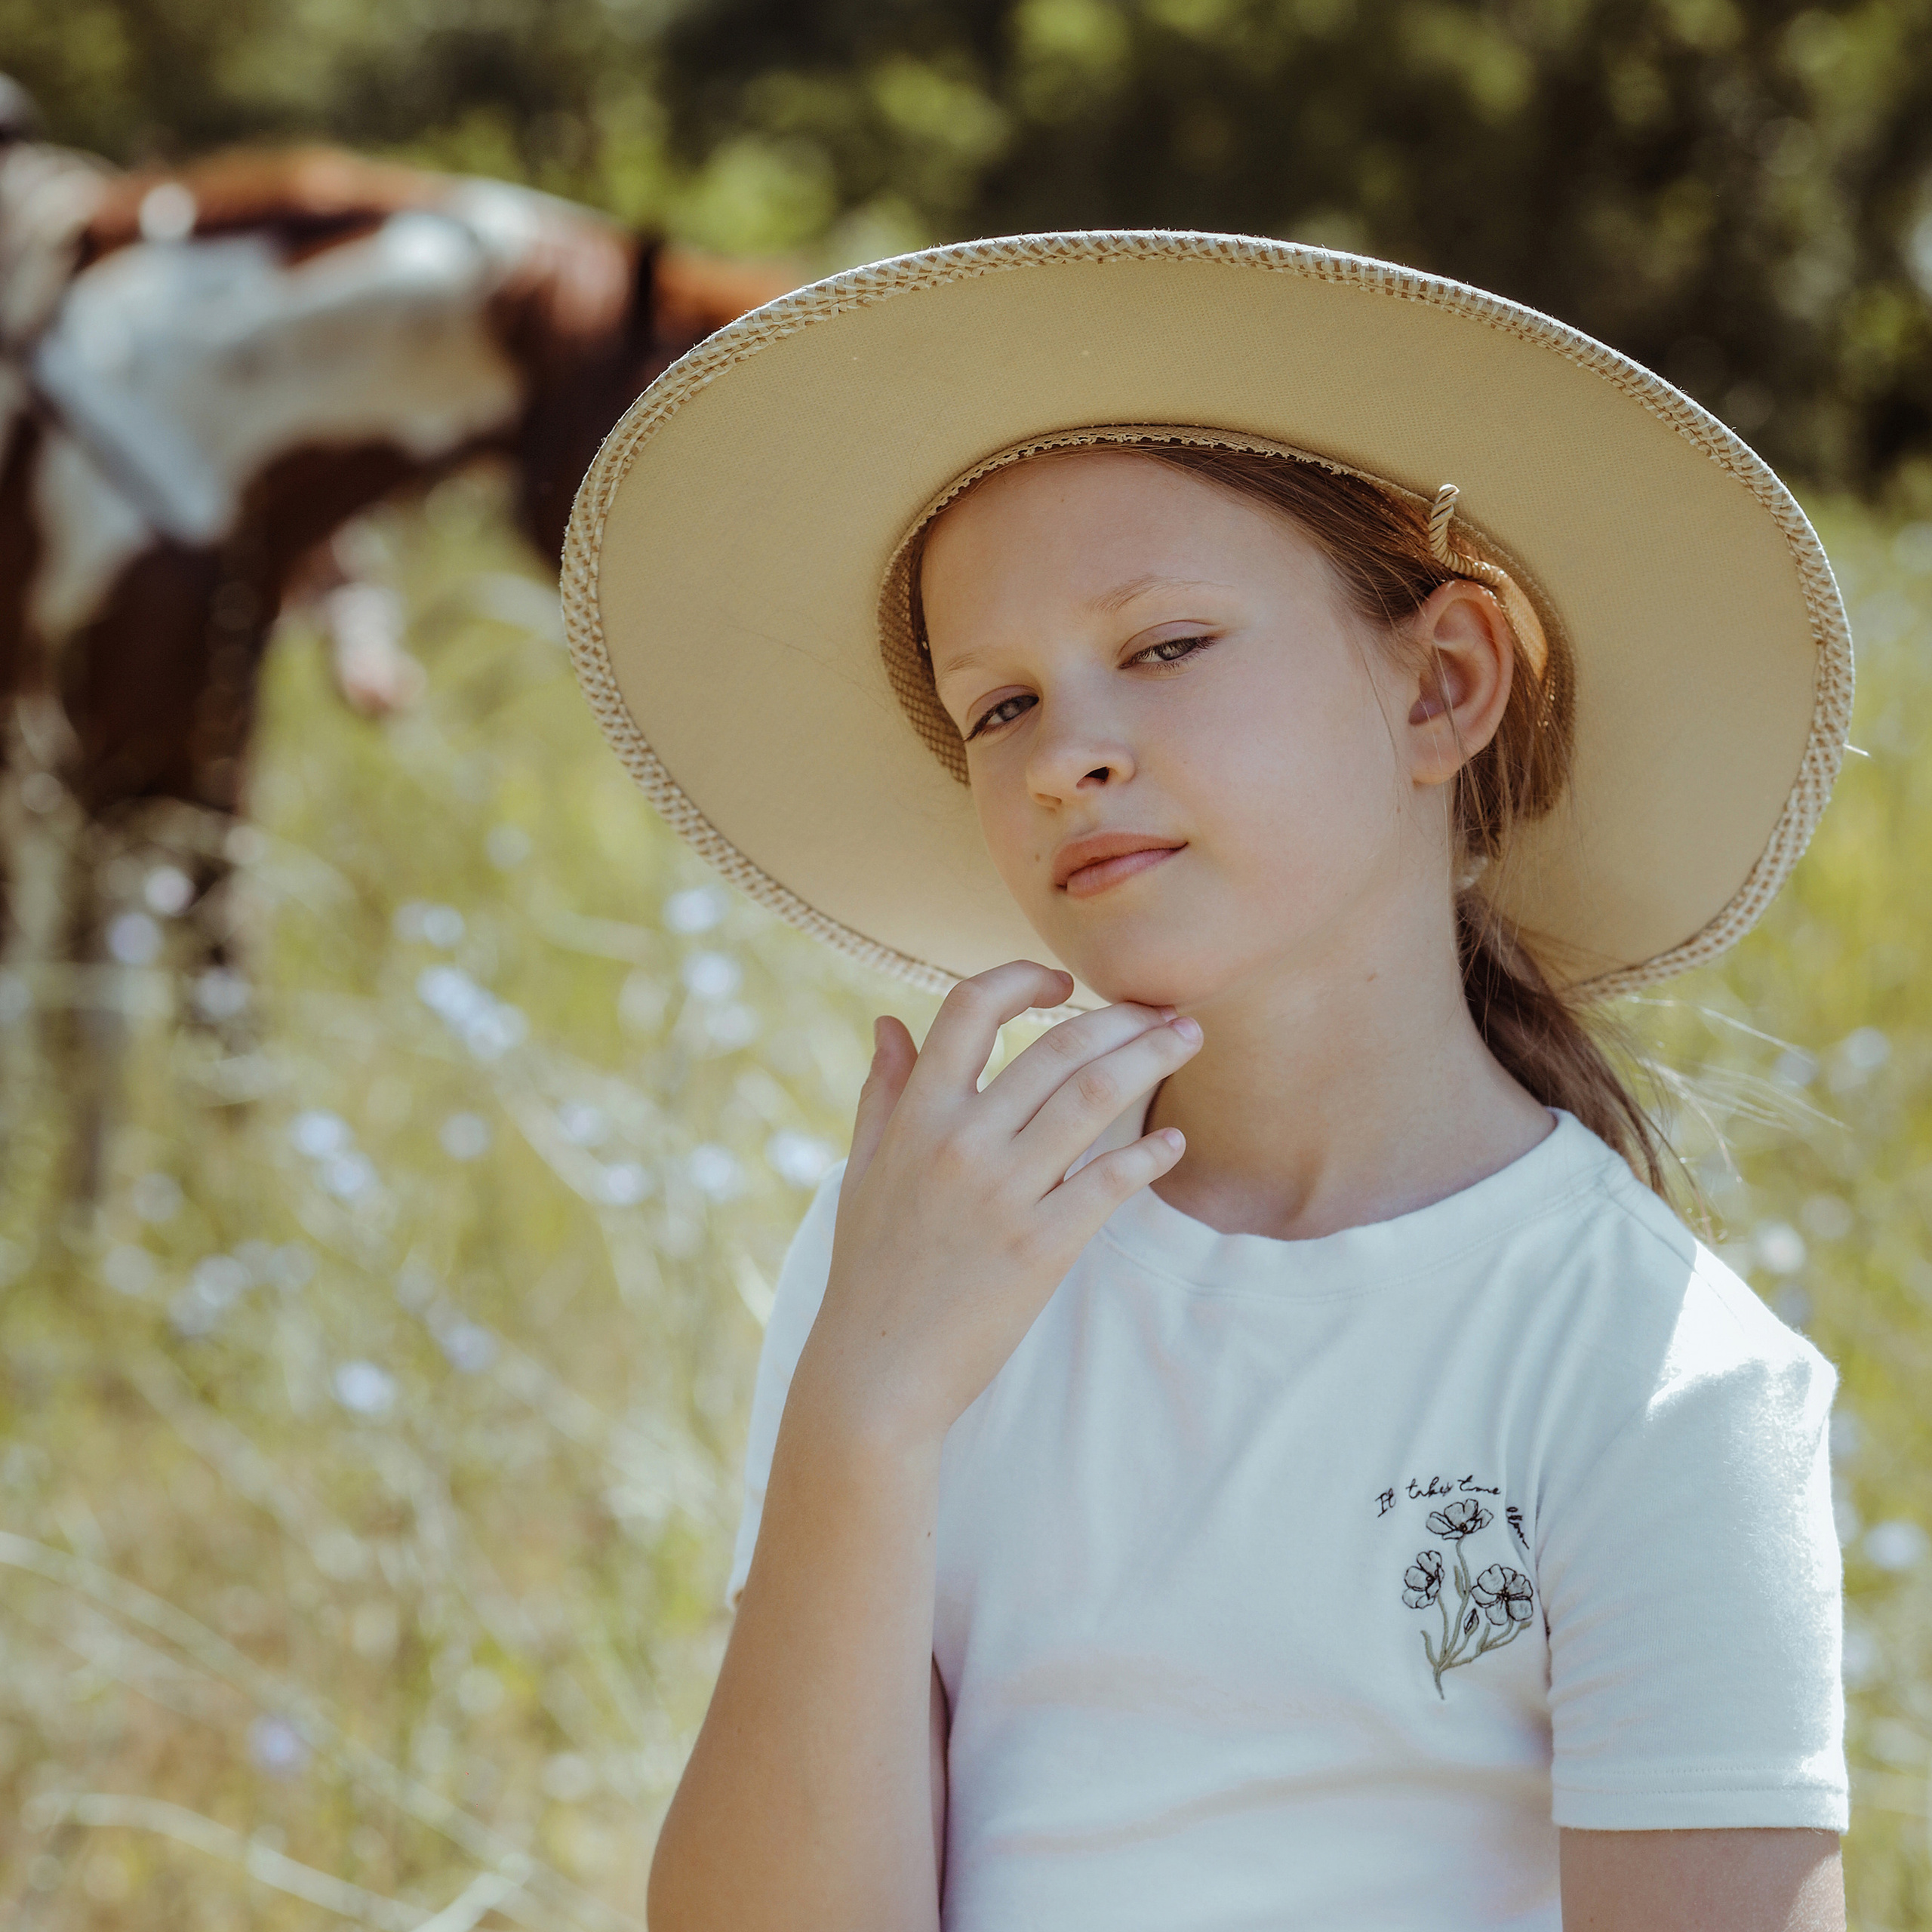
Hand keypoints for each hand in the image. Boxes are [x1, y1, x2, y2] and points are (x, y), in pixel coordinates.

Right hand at [793, 960, 1201, 1454]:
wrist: (877, 1372)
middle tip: (1162, 1009)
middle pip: (1056, 1047)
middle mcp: (960, 1143)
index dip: (1021, 978)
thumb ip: (883, 1092)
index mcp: (915, 1117)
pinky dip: (1149, 1153)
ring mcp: (1004, 1194)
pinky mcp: (1042, 1247)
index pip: (970, 1008)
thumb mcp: (861, 1172)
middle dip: (1120, 1017)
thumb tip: (891, 1022)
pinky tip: (1173, 1143)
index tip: (1061, 981)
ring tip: (1185, 1041)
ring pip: (1093, 1098)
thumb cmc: (869, 1270)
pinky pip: (1110, 1181)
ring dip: (1150, 1059)